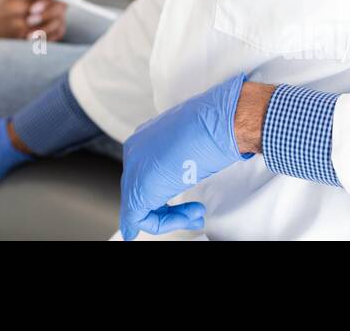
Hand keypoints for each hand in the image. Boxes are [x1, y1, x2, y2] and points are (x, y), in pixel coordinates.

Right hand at [0, 0, 66, 39]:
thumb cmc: (0, 4)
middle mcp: (15, 10)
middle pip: (45, 6)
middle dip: (58, 5)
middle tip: (68, 1)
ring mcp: (18, 27)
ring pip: (46, 23)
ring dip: (55, 19)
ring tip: (60, 15)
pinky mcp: (20, 40)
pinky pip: (42, 37)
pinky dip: (50, 31)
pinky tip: (53, 26)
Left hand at [119, 73, 251, 241]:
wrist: (215, 124)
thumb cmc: (212, 128)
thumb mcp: (192, 145)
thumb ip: (180, 161)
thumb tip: (181, 174)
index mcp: (144, 138)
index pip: (145, 175)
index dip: (163, 195)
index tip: (182, 205)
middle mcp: (134, 151)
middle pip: (139, 191)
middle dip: (167, 209)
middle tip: (194, 214)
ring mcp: (134, 169)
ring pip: (138, 206)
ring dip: (170, 218)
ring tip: (196, 214)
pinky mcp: (139, 188)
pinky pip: (137, 217)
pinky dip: (159, 225)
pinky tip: (179, 223)